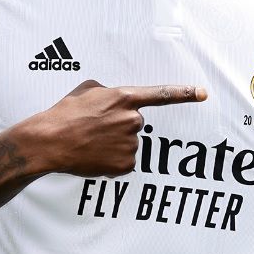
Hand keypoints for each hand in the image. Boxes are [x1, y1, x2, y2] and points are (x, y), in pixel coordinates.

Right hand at [37, 79, 206, 177]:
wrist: (50, 140)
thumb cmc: (66, 112)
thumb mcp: (88, 89)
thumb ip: (109, 91)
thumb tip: (115, 98)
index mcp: (124, 97)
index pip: (161, 94)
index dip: (184, 93)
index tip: (203, 93)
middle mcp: (132, 119)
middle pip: (135, 122)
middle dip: (119, 125)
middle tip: (96, 127)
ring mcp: (130, 143)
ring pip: (129, 142)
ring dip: (114, 143)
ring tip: (91, 141)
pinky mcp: (125, 164)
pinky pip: (125, 161)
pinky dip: (112, 160)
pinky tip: (95, 154)